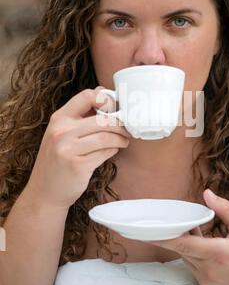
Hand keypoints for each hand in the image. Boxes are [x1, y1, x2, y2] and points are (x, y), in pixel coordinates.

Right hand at [24, 87, 130, 208]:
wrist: (44, 191)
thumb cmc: (58, 160)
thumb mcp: (62, 133)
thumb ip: (81, 116)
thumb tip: (104, 93)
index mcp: (59, 119)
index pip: (87, 96)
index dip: (105, 100)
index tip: (113, 109)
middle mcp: (61, 132)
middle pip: (102, 120)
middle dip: (120, 124)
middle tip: (127, 129)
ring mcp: (68, 149)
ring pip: (106, 136)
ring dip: (120, 138)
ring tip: (124, 140)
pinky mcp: (78, 166)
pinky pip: (104, 152)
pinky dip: (113, 149)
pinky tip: (114, 149)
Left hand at [144, 189, 228, 284]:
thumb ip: (226, 211)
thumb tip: (207, 194)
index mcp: (218, 252)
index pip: (183, 244)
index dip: (163, 236)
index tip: (148, 230)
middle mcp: (208, 268)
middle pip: (180, 248)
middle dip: (171, 234)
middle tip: (161, 220)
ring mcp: (204, 278)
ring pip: (184, 255)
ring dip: (183, 241)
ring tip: (192, 228)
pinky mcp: (204, 283)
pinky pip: (190, 263)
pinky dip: (190, 251)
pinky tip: (198, 241)